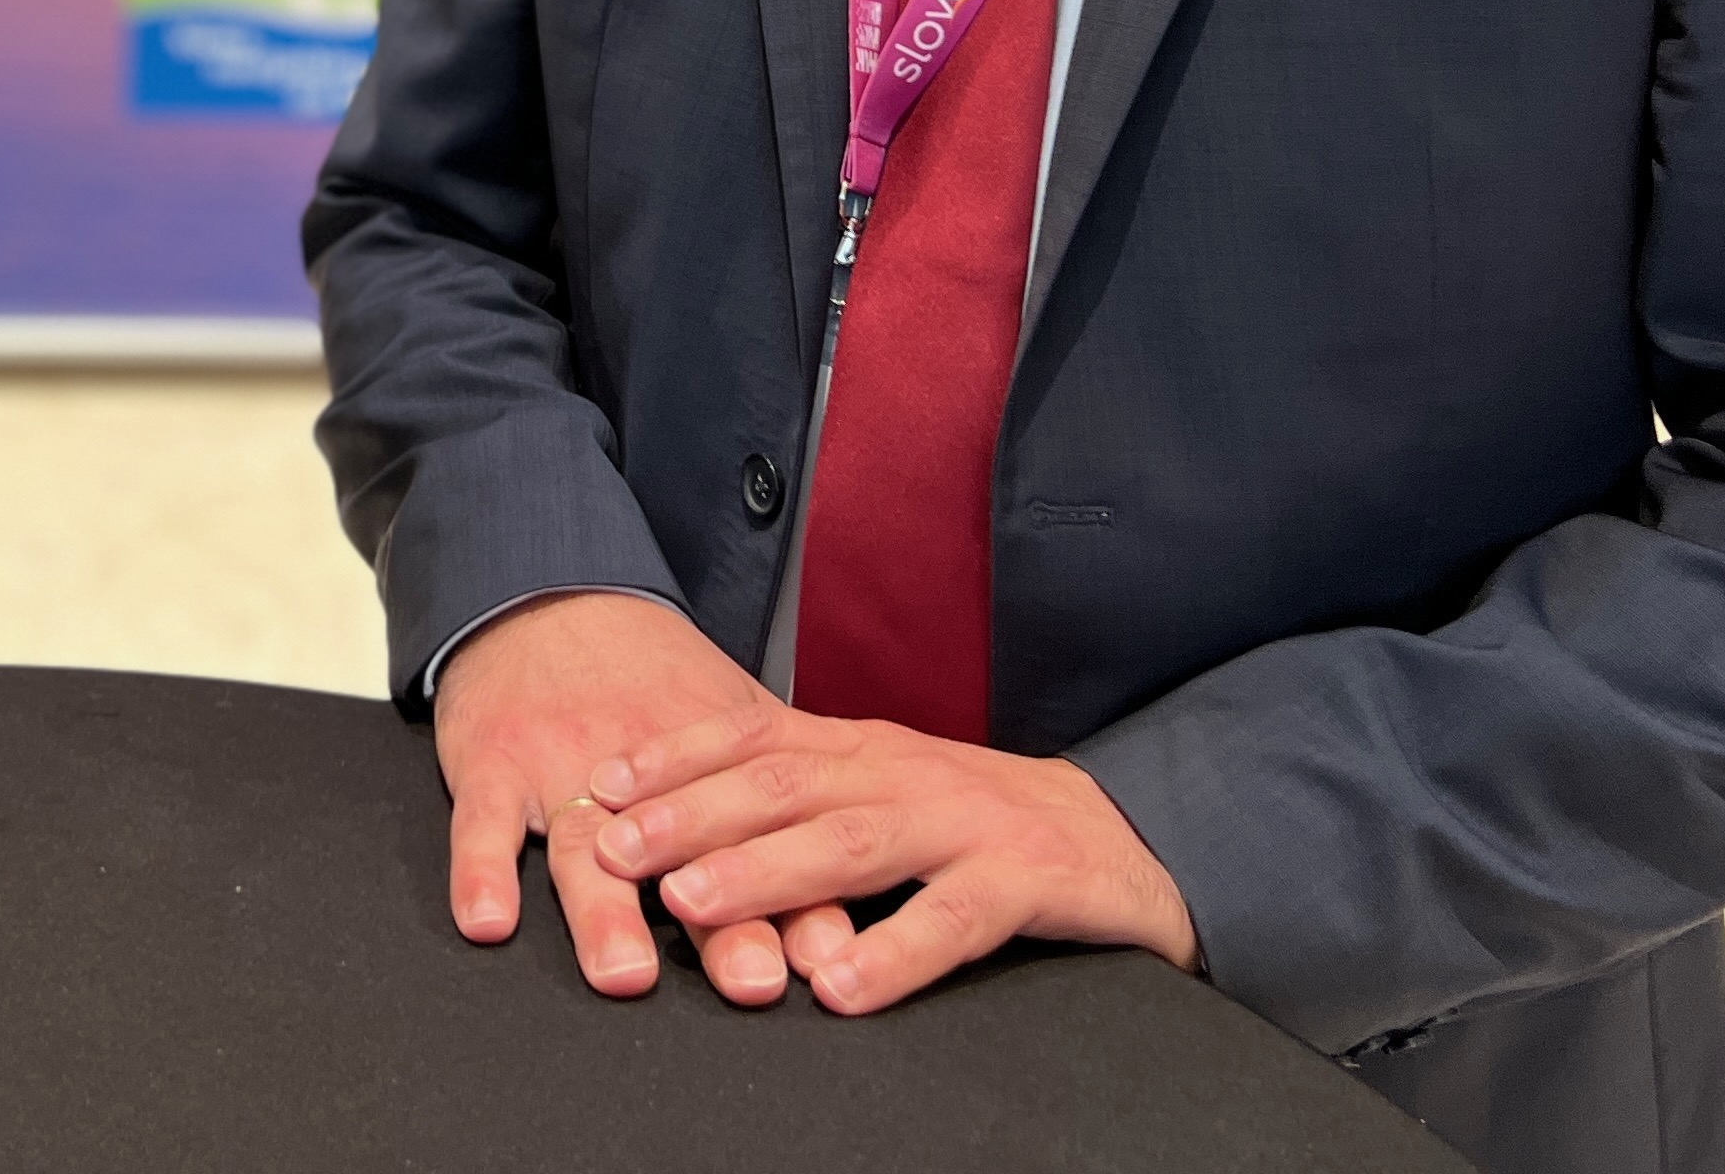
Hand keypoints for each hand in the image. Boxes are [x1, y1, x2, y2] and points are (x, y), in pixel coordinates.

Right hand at [432, 591, 787, 1003]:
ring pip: (585, 847)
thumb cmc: (648, 678)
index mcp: (713, 765)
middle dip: (722, 920)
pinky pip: (481, 822)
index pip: (763, 841)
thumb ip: (777, 821)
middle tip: (751, 978)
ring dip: (605, 913)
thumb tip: (844, 927)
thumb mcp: (727, 723)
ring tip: (625, 972)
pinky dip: (480, 870)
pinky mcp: (492, 762)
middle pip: (687, 854)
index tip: (827, 956)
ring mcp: (561, 767)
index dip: (798, 898)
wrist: (548, 594)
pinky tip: (487, 919)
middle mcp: (644, 774)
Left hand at [587, 700, 1195, 1013]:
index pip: (752, 736)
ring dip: (765, 872)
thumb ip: (802, 800)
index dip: (674, 755)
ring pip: (851, 840)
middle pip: (782, 785)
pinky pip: (952, 919)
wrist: (1123, 836)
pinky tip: (840, 986)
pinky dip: (893, 953)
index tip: (601, 782)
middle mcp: (902, 772)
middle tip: (618, 849)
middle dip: (690, 814)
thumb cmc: (976, 823)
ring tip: (695, 903)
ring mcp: (963, 823)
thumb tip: (678, 823)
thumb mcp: (882, 793)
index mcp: (861, 748)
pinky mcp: (1025, 881)